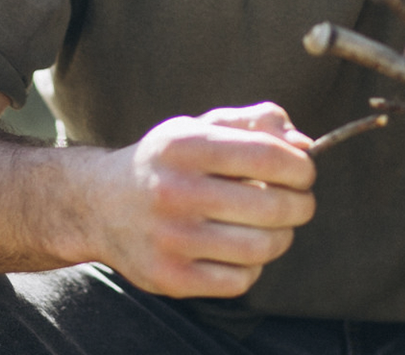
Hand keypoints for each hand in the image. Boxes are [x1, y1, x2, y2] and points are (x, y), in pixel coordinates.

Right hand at [86, 103, 315, 297]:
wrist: (100, 205)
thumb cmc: (168, 162)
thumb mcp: (202, 127)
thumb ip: (257, 123)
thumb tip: (305, 144)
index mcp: (185, 145)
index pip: (268, 156)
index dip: (301, 167)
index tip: (304, 172)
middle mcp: (174, 191)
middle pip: (272, 206)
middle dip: (301, 205)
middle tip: (298, 202)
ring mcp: (170, 239)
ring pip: (262, 247)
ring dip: (282, 237)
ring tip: (273, 226)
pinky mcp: (170, 278)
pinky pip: (240, 280)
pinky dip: (252, 267)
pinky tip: (239, 250)